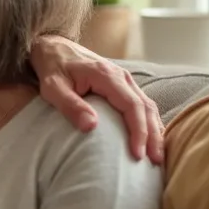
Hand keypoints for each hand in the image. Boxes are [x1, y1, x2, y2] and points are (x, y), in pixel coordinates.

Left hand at [30, 35, 163, 162]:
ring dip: (154, 130)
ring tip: (156, 155)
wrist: (52, 46)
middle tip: (156, 161)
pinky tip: (149, 139)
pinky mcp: (122, 84)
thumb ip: (70, 105)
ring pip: (148, 106)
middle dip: (153, 135)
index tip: (138, 154)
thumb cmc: (51, 68)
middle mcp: (121, 76)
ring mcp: (124, 79)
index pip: (131, 105)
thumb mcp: (52, 87)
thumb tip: (91, 127)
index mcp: (106, 76)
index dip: (138, 131)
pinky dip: (148, 122)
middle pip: (146, 107)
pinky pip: (141, 104)